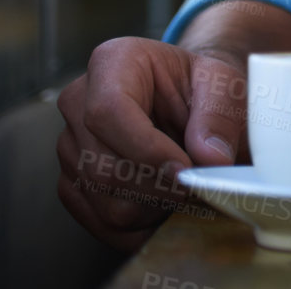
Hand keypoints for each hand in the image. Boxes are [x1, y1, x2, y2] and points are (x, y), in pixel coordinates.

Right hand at [55, 37, 246, 248]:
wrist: (186, 101)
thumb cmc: (201, 86)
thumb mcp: (222, 84)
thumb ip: (219, 116)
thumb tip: (210, 159)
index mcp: (112, 63)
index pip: (108, 111)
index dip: (146, 149)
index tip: (185, 170)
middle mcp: (78, 102)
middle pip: (103, 165)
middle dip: (158, 188)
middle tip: (199, 188)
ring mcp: (69, 145)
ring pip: (103, 200)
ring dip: (154, 210)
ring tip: (187, 195)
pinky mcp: (71, 182)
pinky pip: (99, 221)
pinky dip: (139, 227)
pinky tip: (168, 210)